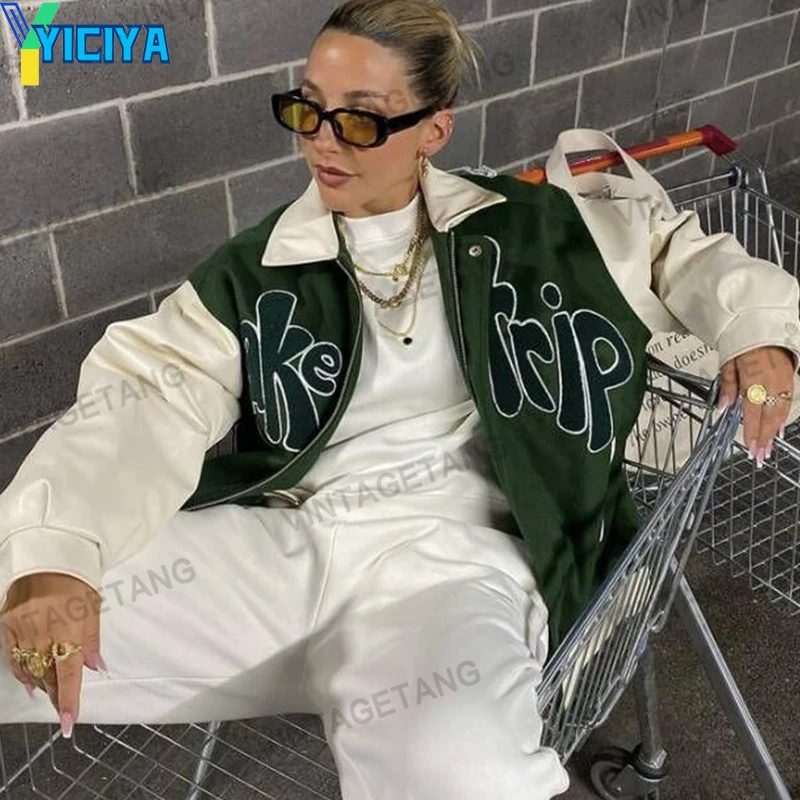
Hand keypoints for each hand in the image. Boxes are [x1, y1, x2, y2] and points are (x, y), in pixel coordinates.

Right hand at [0, 573, 104, 736]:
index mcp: (68, 629)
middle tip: (63, 709)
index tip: (68, 723)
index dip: (68, 701)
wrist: (49, 558)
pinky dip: (21, 671)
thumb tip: (96, 669)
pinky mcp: (6, 625)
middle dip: (55, 695)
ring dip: (41, 685)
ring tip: (50, 695)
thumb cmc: (77, 582)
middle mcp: (42, 633)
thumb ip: (92, 641)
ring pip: (28, 669)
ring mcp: (21, 630)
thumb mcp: (93, 609)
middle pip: (47, 676)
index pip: (67, 674)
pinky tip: (30, 681)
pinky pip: (12, 657)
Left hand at [717, 345, 795, 463]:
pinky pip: (787, 402)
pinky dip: (783, 417)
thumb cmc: (742, 344)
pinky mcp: (790, 378)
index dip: (752, 433)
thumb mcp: (727, 364)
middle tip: (761, 455)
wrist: (762, 327)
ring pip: (780, 412)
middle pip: (769, 418)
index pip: (753, 414)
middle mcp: (771, 384)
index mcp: (754, 382)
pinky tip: (779, 428)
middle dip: (764, 439)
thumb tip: (723, 408)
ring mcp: (783, 382)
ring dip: (774, 432)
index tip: (751, 448)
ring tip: (769, 447)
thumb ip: (727, 387)